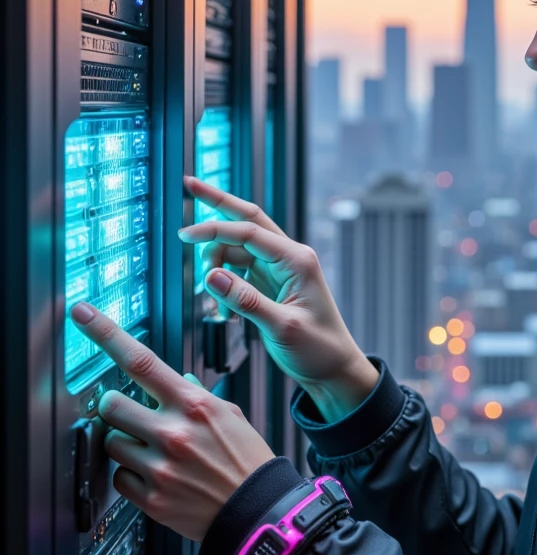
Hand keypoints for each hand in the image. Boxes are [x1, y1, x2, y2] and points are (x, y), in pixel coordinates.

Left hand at [70, 303, 274, 541]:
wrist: (259, 512)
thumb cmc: (248, 462)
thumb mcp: (232, 416)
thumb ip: (198, 395)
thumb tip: (176, 379)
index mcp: (193, 405)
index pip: (139, 359)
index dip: (104, 333)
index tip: (82, 314)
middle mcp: (173, 433)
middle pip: (111, 404)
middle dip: (116, 407)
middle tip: (131, 415)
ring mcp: (160, 467)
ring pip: (111, 443)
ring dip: (125, 444)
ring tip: (152, 452)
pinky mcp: (151, 498)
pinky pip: (119, 478)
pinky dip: (132, 477)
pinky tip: (157, 478)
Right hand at [180, 176, 378, 420]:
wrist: (334, 370)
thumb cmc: (318, 350)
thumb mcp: (282, 327)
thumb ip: (246, 301)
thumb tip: (212, 276)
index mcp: (297, 260)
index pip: (250, 232)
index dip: (215, 229)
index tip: (185, 235)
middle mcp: (289, 257)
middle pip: (247, 219)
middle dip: (217, 202)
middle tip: (188, 184)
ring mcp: (279, 269)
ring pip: (238, 247)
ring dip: (216, 263)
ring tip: (213, 301)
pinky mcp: (270, 283)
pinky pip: (238, 270)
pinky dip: (224, 283)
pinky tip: (222, 310)